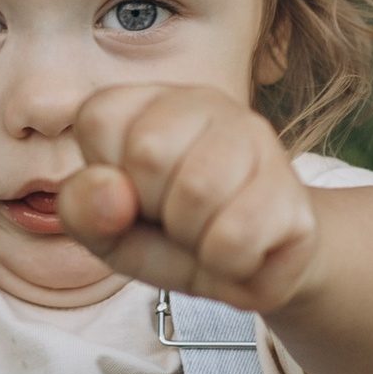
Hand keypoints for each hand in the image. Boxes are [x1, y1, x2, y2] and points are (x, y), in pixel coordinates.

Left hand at [58, 83, 326, 318]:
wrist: (250, 271)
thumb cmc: (169, 239)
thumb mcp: (107, 233)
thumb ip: (82, 210)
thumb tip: (109, 191)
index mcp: (146, 102)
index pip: (99, 119)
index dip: (106, 178)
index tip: (132, 196)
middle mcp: (203, 102)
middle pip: (150, 153)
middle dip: (153, 208)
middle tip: (173, 219)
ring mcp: (255, 136)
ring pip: (199, 190)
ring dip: (192, 239)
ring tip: (206, 233)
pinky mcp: (290, 185)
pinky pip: (237, 236)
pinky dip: (227, 265)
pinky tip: (239, 250)